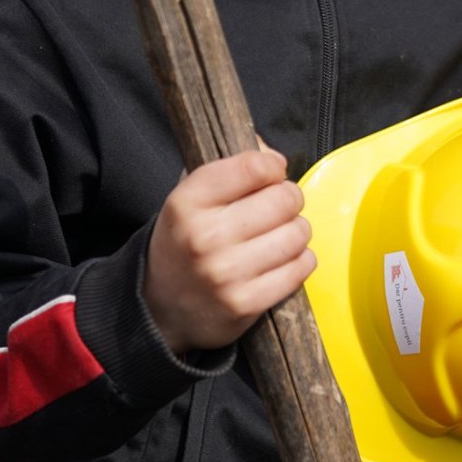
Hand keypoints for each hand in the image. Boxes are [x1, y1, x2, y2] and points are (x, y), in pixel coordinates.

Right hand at [142, 146, 315, 354]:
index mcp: (188, 202)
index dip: (272, 167)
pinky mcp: (246, 303)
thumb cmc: (185, 242)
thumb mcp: (191, 198)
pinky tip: (281, 260)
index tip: (270, 174)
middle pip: (285, 199)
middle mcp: (205, 236)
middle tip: (276, 209)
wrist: (160, 306)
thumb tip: (274, 155)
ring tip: (277, 235)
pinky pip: (301, 267)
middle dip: (288, 199)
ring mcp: (226, 273)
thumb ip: (232, 167)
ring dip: (296, 231)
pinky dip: (299, 260)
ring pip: (298, 233)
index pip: (254, 167)